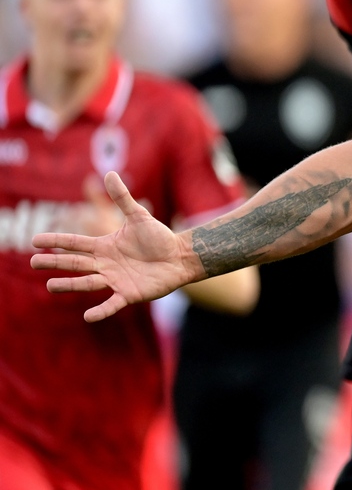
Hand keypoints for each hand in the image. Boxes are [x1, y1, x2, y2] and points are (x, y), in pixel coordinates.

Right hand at [31, 172, 203, 322]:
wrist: (179, 256)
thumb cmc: (159, 237)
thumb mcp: (139, 216)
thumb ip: (123, 197)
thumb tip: (109, 172)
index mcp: (104, 246)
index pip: (75, 244)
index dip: (56, 241)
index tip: (35, 240)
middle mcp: (105, 264)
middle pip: (75, 264)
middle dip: (54, 263)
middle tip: (33, 262)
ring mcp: (115, 280)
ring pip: (88, 283)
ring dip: (70, 285)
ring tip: (50, 286)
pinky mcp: (129, 294)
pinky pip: (112, 304)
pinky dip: (101, 311)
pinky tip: (88, 317)